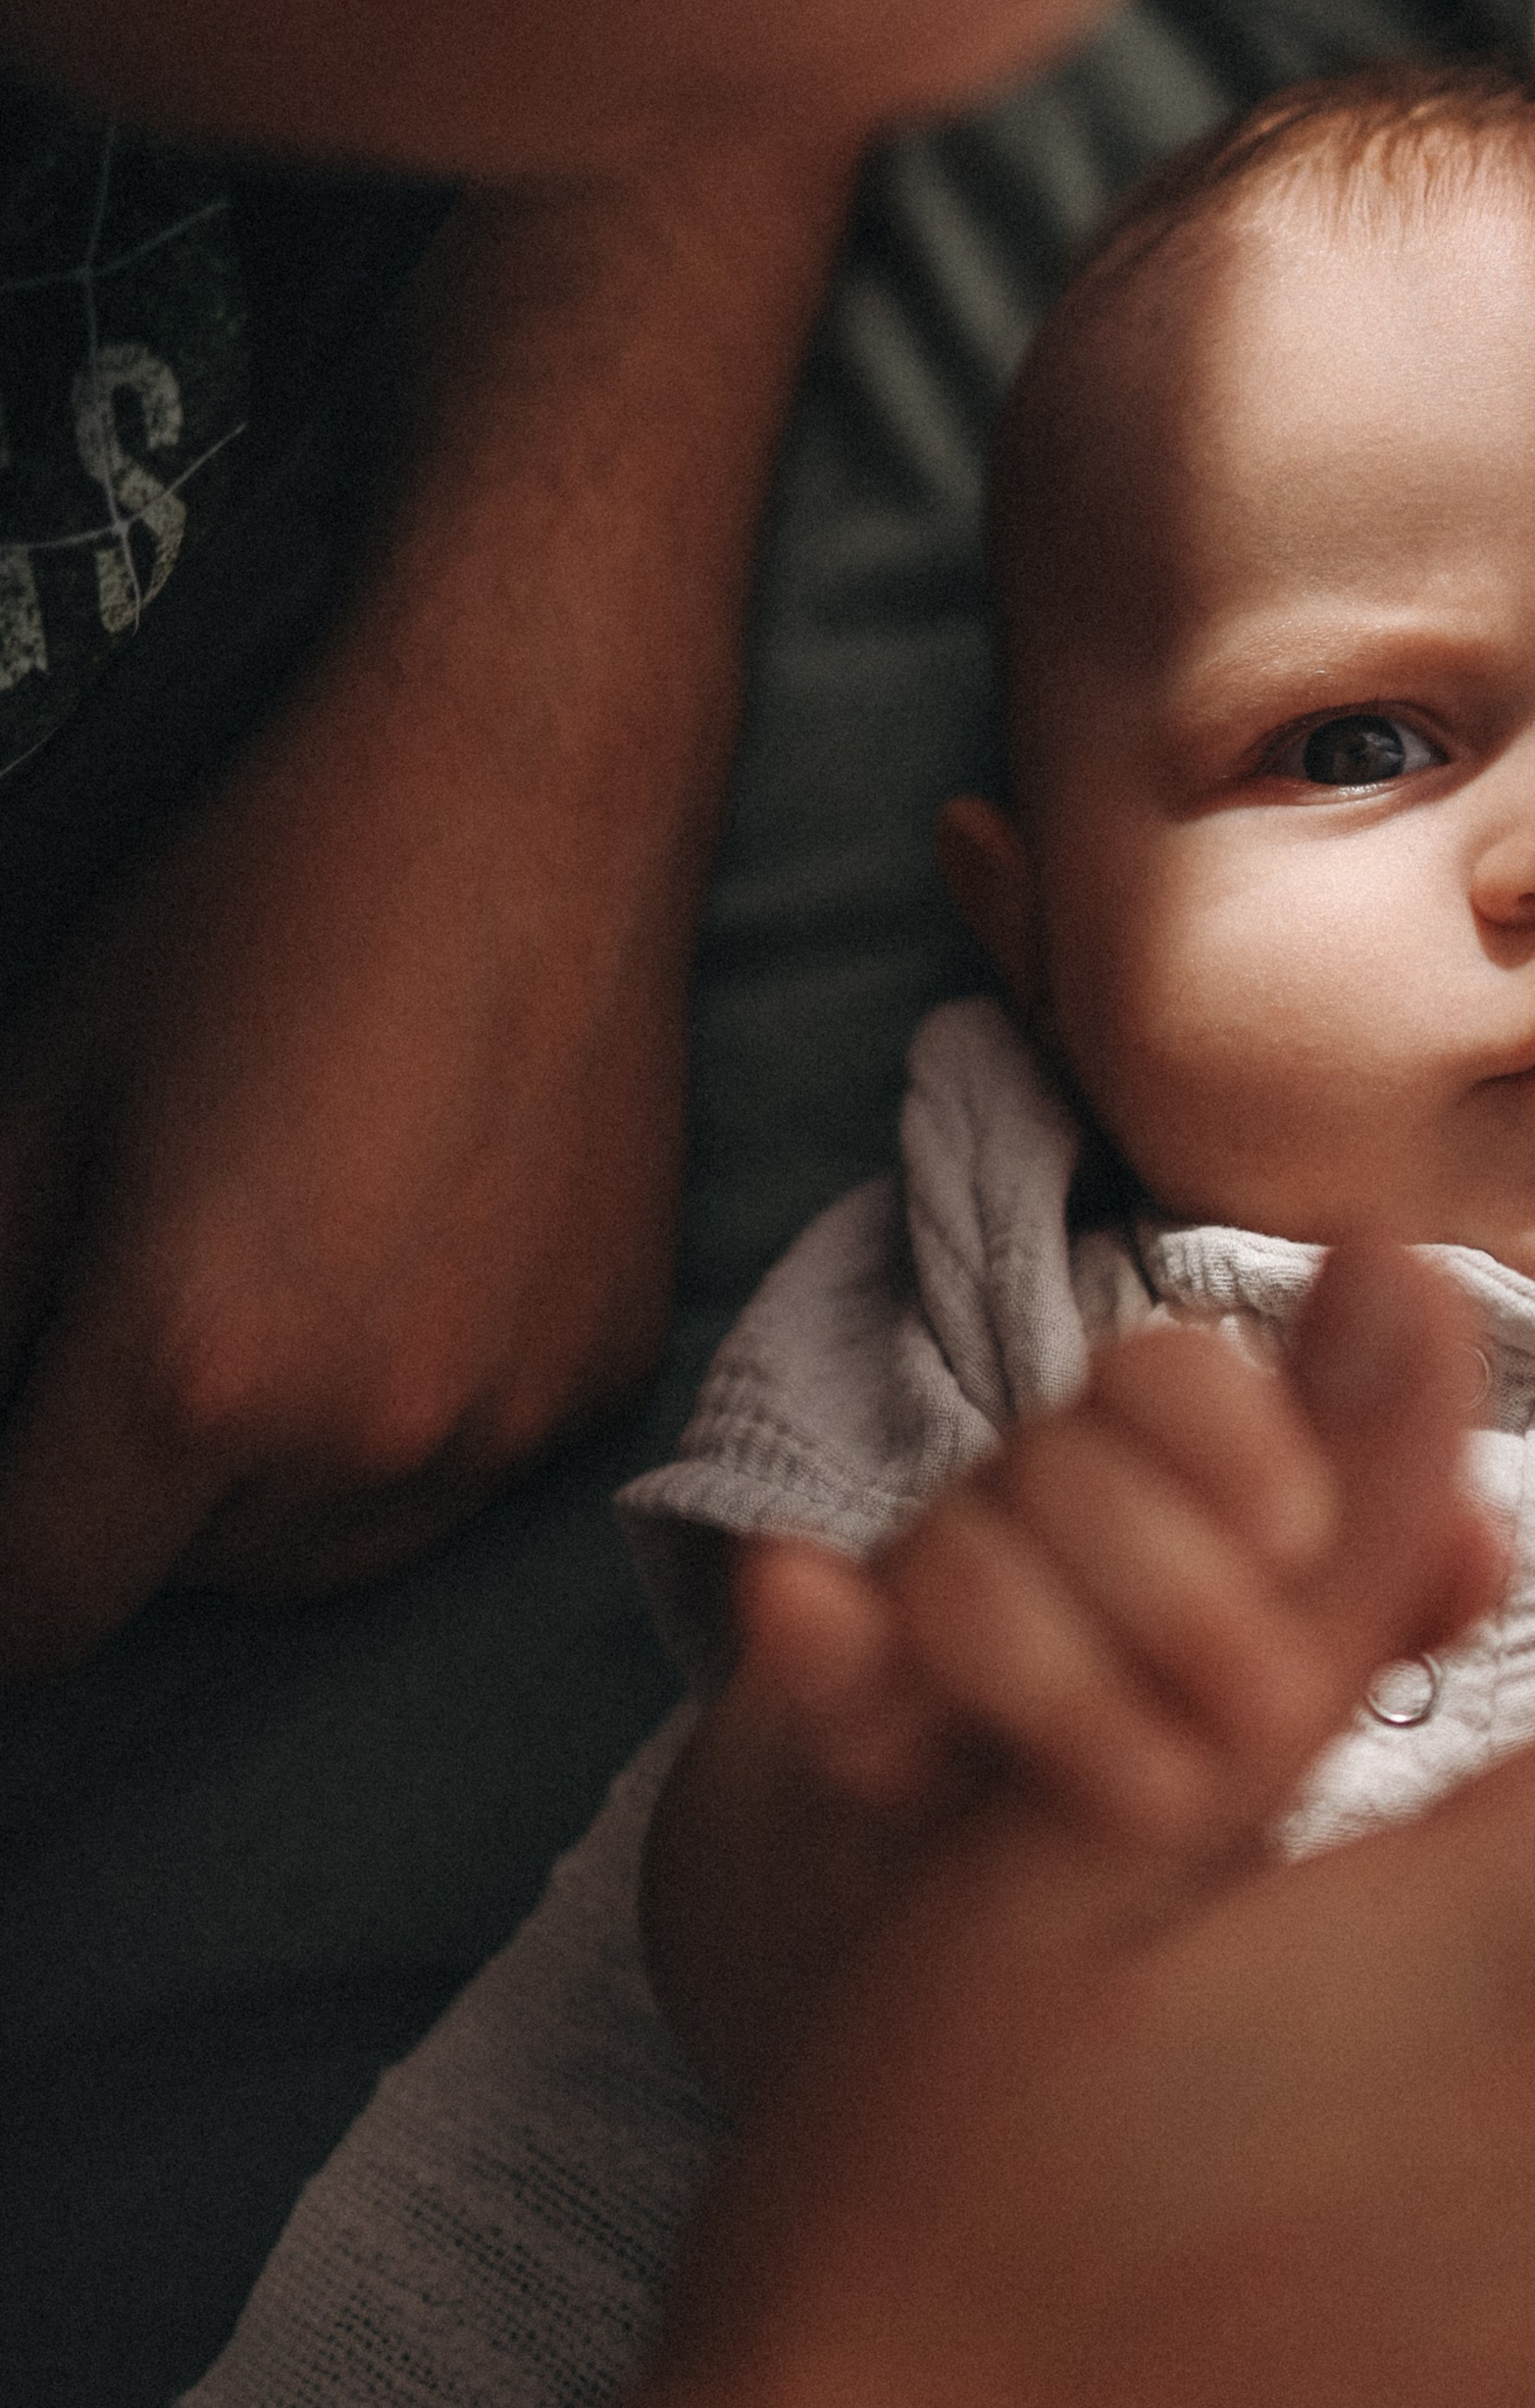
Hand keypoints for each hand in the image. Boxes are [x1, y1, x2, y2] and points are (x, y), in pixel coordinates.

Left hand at [0, 146, 843, 1672]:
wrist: (528, 791)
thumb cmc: (259, 914)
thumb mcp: (33, 1098)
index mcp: (188, 1375)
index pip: (30, 1616)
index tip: (4, 1495)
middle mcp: (365, 1439)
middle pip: (175, 1584)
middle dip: (117, 1493)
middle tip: (140, 1298)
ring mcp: (506, 1422)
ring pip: (320, 1551)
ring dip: (260, 1477)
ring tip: (274, 1277)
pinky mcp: (603, 1376)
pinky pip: (453, 1474)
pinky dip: (398, 1416)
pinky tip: (398, 1255)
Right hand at [644, 1244, 1511, 2098]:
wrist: (978, 1952)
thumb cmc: (1177, 1785)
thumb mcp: (1300, 1707)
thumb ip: (1387, 1599)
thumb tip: (1481, 1543)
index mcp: (1156, 1494)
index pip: (1173, 1380)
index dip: (1235, 1428)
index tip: (1299, 1529)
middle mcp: (1033, 1528)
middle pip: (1067, 1448)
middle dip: (1167, 1567)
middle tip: (1269, 1711)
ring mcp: (923, 1619)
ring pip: (956, 1550)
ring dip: (1051, 1657)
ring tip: (1154, 1798)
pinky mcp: (834, 1714)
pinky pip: (807, 1647)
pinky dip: (819, 1629)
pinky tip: (811, 1610)